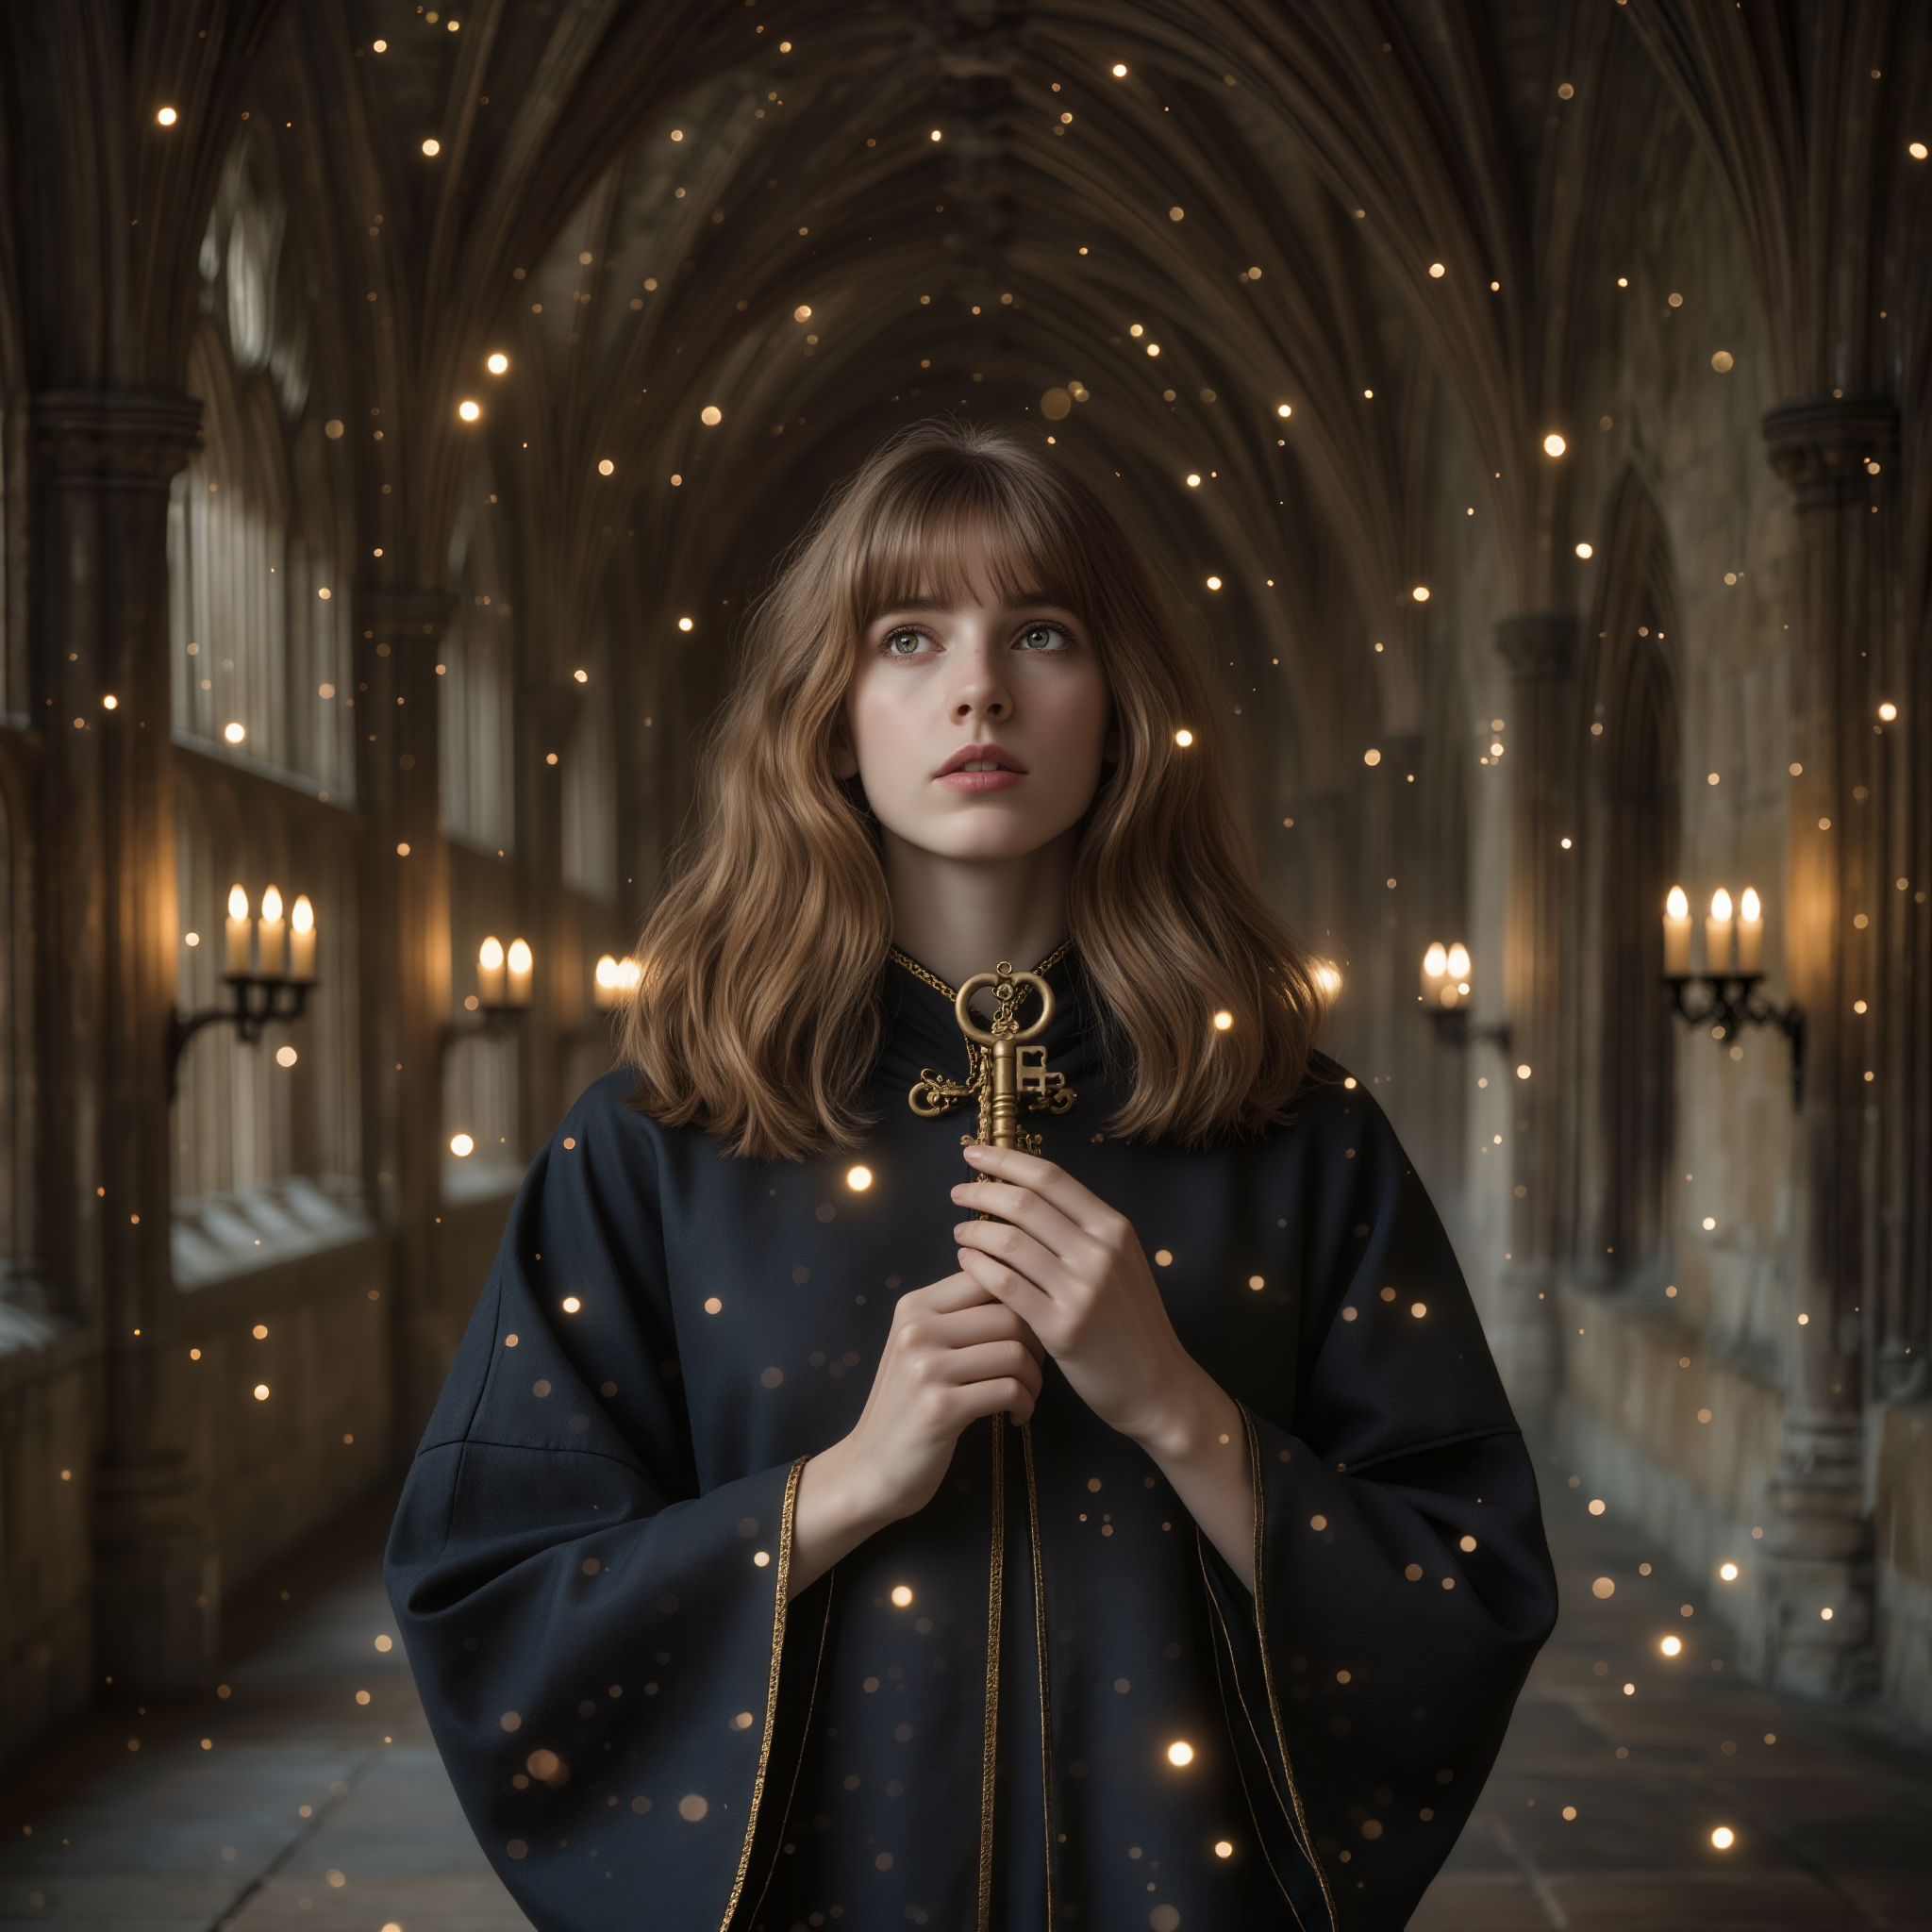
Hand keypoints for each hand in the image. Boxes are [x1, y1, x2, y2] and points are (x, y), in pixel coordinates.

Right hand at [788, 1272, 1042, 1594]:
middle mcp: (917, 1330)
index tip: (1028, 1332)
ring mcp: (926, 1368)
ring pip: (1015, 1352)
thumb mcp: (921, 1347)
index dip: (1023, 1302)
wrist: (870, 1468)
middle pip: (1010, 1314)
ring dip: (1035, 1379)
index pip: (988, 1276)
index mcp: (914, 1306)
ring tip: (1026, 1396)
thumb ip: (958, 1315)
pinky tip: (1016, 1416)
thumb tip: (1020, 1285)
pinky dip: (1025, 1404)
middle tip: (1035, 1370)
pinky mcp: (941, 1408)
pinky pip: (1009, 1390)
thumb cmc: (907, 1405)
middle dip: (1037, 1344)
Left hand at [951, 1145, 1195, 1451]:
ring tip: (959, 1231)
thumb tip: (1026, 1194)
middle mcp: (1100, 1252)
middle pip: (1024, 1203)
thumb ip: (1082, 1230)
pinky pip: (1005, 1285)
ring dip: (974, 1230)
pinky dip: (977, 1267)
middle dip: (982, 1191)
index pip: (1050, 1177)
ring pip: (1009, 1242)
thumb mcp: (1120, 1263)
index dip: (1006, 1159)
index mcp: (1113, 1228)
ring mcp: (1081, 1290)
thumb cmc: (1131, 1322)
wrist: (1157, 1385)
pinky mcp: (1061, 1328)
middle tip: (958, 1192)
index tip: (975, 1151)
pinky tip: (965, 1262)